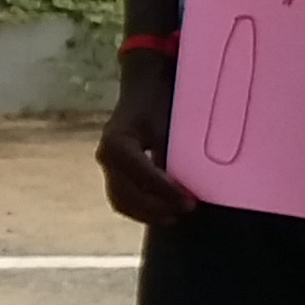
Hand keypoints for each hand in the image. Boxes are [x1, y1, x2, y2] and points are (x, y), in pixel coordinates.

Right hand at [97, 52, 194, 224]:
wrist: (145, 89)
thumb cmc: (162, 104)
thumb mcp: (171, 123)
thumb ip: (178, 153)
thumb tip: (198, 180)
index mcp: (118, 140)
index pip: (141, 174)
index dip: (164, 191)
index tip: (189, 201)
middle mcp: (105, 154)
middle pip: (126, 194)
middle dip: (157, 207)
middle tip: (188, 209)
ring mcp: (106, 165)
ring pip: (121, 201)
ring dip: (149, 213)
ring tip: (176, 215)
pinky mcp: (112, 172)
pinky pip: (122, 199)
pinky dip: (142, 210)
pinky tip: (164, 212)